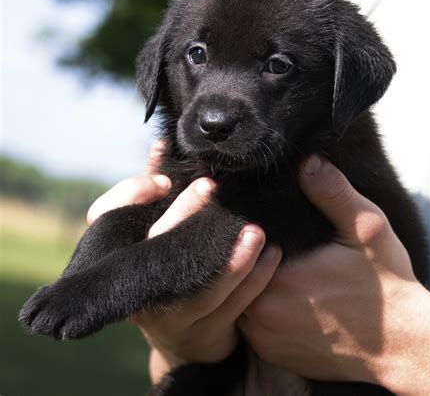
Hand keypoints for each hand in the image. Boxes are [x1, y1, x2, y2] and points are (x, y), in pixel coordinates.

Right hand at [87, 141, 281, 383]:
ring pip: (201, 291)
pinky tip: (272, 255)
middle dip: (183, 215)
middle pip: (156, 249)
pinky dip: (254, 281)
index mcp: (122, 256)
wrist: (185, 335)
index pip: (105, 219)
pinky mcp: (204, 336)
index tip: (162, 179)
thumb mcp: (158, 228)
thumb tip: (162, 146)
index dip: (130, 195)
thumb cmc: (169, 265)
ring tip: (255, 231)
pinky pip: (232, 310)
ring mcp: (170, 318)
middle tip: (209, 186)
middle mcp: (139, 289)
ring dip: (231, 261)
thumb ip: (158, 191)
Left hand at [238, 155, 429, 393]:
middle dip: (240, 252)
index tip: (250, 218)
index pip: (237, 248)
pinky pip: (247, 321)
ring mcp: (263, 339)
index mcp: (278, 282)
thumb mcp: (366, 229)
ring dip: (246, 278)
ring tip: (260, 255)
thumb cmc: (386, 285)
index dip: (240, 231)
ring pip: (236, 297)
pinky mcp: (270, 353)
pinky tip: (274, 286)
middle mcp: (262, 316)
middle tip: (251, 233)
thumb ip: (333, 193)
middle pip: (232, 273)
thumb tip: (306, 160)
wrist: (404, 346)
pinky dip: (255, 302)